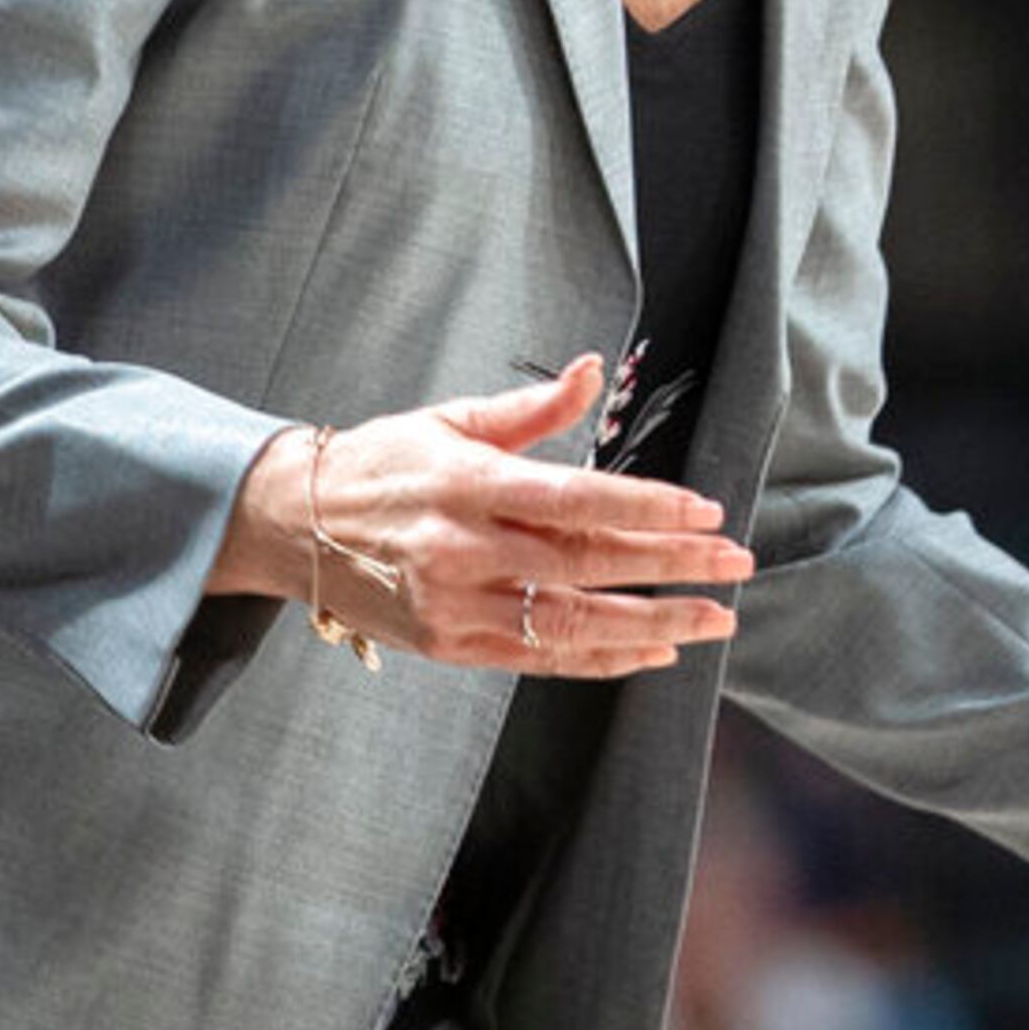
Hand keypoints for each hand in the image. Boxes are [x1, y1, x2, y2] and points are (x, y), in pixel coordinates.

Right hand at [214, 357, 751, 676]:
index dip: (646, 508)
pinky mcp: (449, 646)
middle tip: (736, 566)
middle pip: (587, 565)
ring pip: (571, 624)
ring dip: (651, 625)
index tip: (706, 512)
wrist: (293, 524)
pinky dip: (599, 659)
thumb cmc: (382, 462)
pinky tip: (651, 650)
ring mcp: (456, 604)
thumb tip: (594, 370)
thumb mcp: (451, 419)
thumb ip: (531, 409)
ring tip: (712, 621)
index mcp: (471, 483)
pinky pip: (538, 657)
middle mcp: (465, 548)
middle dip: (670, 568)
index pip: (576, 499)